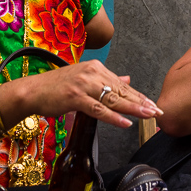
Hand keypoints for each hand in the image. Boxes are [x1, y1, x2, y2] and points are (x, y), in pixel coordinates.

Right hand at [15, 60, 162, 128]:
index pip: (122, 84)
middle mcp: (92, 73)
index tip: (153, 104)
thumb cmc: (55, 87)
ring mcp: (84, 84)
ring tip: (148, 115)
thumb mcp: (83, 78)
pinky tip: (125, 122)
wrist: (31, 90)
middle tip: (158, 111)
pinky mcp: (75, 97)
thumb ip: (106, 80)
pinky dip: (113, 116)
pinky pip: (98, 109)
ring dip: (133, 108)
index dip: (139, 95)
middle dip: (141, 102)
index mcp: (95, 68)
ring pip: (113, 99)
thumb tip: (127, 79)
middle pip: (122, 90)